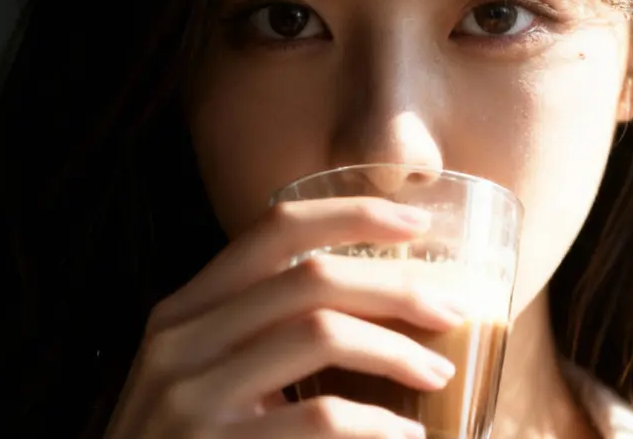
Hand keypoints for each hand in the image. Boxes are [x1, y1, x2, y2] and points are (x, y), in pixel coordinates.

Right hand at [100, 197, 468, 438]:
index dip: (351, 214)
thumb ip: (252, 330)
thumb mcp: (198, 371)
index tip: (414, 221)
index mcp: (184, 309)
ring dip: (396, 350)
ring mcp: (193, 396)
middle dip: (396, 287)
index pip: (274, 230)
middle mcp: (182, 340)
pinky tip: (405, 434)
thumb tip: (363, 299)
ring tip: (436, 370)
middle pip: (312, 279)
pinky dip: (377, 424)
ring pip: (321, 334)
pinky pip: (320, 418)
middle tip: (450, 309)